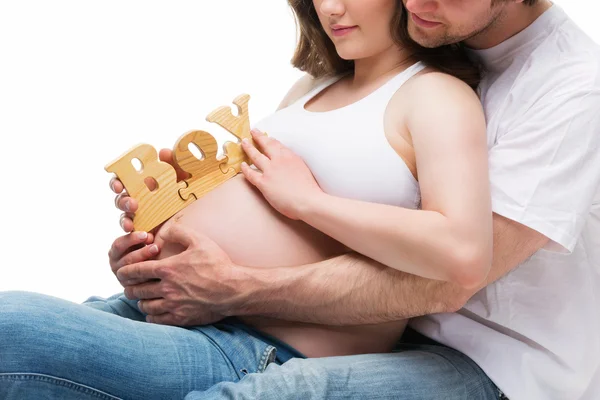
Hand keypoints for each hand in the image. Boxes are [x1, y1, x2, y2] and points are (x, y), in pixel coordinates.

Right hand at [109, 148, 189, 231]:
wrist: (197, 224)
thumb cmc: (185, 197)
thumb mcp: (183, 180)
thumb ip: (175, 165)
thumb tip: (164, 152)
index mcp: (141, 186)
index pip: (121, 181)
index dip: (116, 182)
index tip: (119, 186)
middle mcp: (136, 202)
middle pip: (119, 200)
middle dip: (123, 202)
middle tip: (133, 205)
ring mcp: (137, 219)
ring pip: (123, 219)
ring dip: (126, 221)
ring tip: (133, 225)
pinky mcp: (142, 235)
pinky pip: (132, 238)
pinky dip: (136, 238)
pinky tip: (148, 238)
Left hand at [116, 224, 244, 325]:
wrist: (233, 289)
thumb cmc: (218, 264)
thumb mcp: (199, 240)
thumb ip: (178, 232)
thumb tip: (162, 232)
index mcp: (168, 268)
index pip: (135, 271)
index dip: (125, 271)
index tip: (122, 272)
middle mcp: (167, 288)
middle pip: (136, 290)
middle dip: (130, 287)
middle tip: (131, 285)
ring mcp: (173, 305)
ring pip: (145, 306)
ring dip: (141, 301)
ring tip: (143, 298)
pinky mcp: (180, 318)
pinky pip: (156, 320)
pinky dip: (151, 316)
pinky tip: (154, 312)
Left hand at [241, 129, 323, 219]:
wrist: (307, 200)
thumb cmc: (309, 189)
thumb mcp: (304, 169)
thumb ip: (294, 163)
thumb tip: (289, 163)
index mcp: (290, 156)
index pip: (278, 145)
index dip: (270, 140)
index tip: (267, 137)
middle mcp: (279, 160)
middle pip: (266, 145)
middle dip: (259, 137)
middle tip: (253, 131)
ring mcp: (270, 171)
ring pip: (256, 156)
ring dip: (249, 148)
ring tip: (244, 143)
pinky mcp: (264, 183)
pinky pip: (251, 174)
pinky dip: (245, 169)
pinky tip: (242, 165)